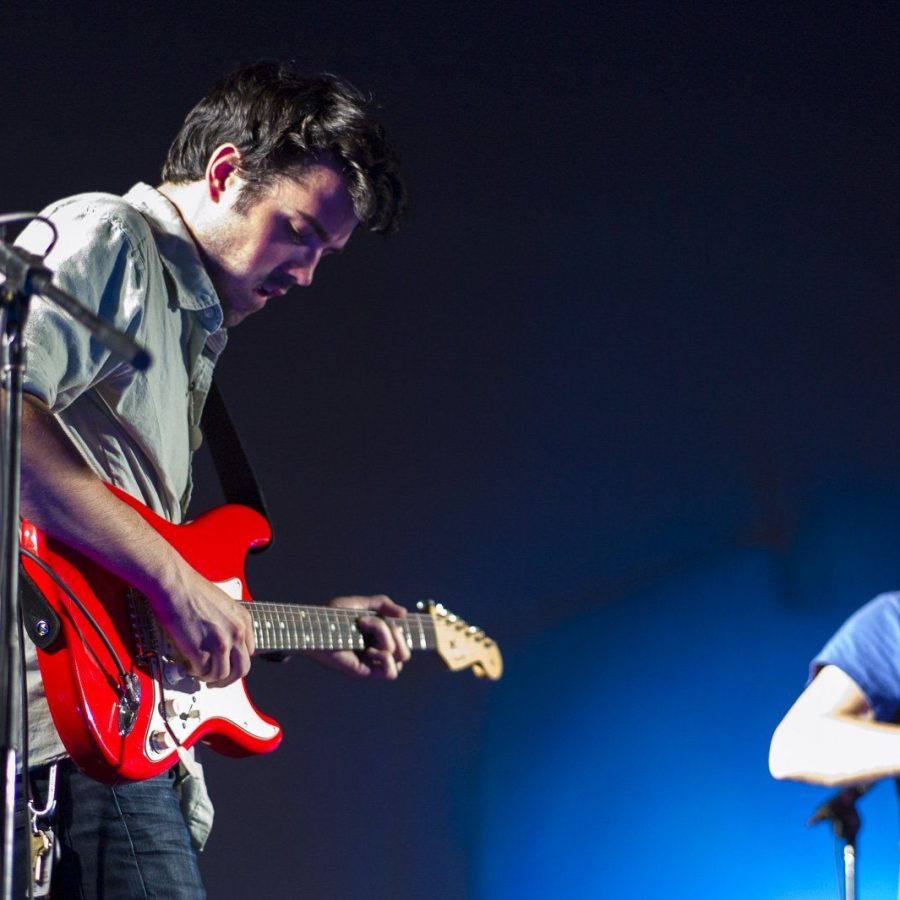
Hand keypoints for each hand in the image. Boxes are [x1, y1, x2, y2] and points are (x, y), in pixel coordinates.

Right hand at [149, 566, 254, 687]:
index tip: (226, 667)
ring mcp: (220, 643)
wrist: (174, 584)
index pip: (249, 653)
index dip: (236, 664)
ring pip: (222, 675)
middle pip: (241, 670)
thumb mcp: (224, 605)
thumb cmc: (192, 590)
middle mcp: (236, 632)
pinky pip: (202, 672)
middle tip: (216, 682)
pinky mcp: (201, 651)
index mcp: (243, 620)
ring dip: (210, 679)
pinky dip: (195, 673)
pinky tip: (189, 666)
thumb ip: (231, 624)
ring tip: (199, 673)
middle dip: (228, 680)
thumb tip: (229, 645)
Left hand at [310, 594, 410, 678]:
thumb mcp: (360, 603)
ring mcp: (371, 663)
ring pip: (400, 658)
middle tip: (370, 623)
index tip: (385, 618)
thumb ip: (382, 604)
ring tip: (366, 635)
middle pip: (405, 651)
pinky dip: (385, 658)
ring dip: (388, 640)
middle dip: (395, 633)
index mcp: (376, 639)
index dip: (400, 630)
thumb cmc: (330, 615)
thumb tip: (404, 613)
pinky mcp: (364, 671)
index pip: (403, 641)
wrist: (313, 626)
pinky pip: (390, 673)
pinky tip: (369, 650)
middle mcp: (376, 652)